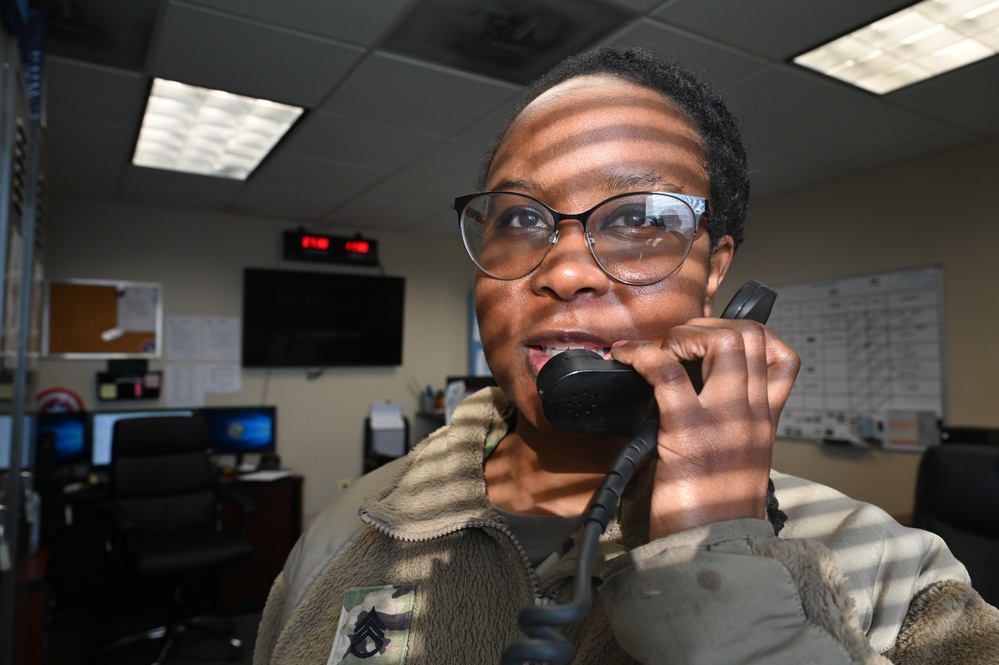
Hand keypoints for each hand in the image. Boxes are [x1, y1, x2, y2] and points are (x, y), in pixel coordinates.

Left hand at [609, 319, 799, 538]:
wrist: (712, 554)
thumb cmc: (713, 513)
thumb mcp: (737, 463)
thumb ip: (727, 427)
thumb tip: (689, 394)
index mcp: (765, 421)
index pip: (783, 356)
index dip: (748, 334)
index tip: (712, 342)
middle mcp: (752, 414)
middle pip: (751, 335)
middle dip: (708, 325)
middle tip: (677, 344)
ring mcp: (725, 421)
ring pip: (722, 341)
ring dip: (683, 334)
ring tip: (658, 352)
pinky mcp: (688, 433)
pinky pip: (666, 373)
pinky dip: (642, 355)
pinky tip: (626, 359)